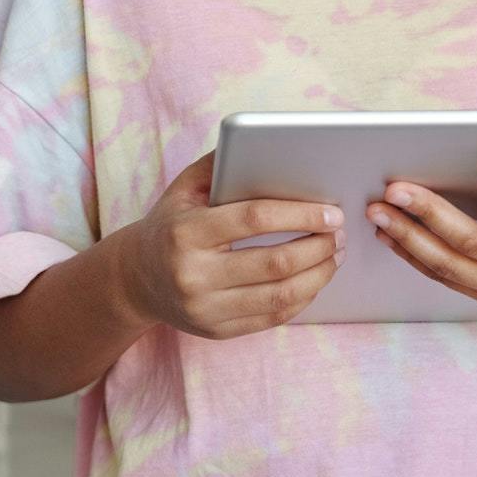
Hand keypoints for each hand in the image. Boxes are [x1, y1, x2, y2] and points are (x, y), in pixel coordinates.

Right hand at [117, 148, 345, 340]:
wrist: (135, 279)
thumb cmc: (171, 224)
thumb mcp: (185, 188)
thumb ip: (223, 164)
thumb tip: (274, 146)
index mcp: (186, 232)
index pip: (254, 219)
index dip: (300, 215)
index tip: (331, 212)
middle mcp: (193, 275)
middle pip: (275, 263)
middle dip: (319, 246)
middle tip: (340, 233)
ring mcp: (205, 309)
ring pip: (280, 296)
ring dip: (319, 275)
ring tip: (336, 255)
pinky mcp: (217, 331)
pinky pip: (272, 318)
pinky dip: (303, 298)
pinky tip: (315, 279)